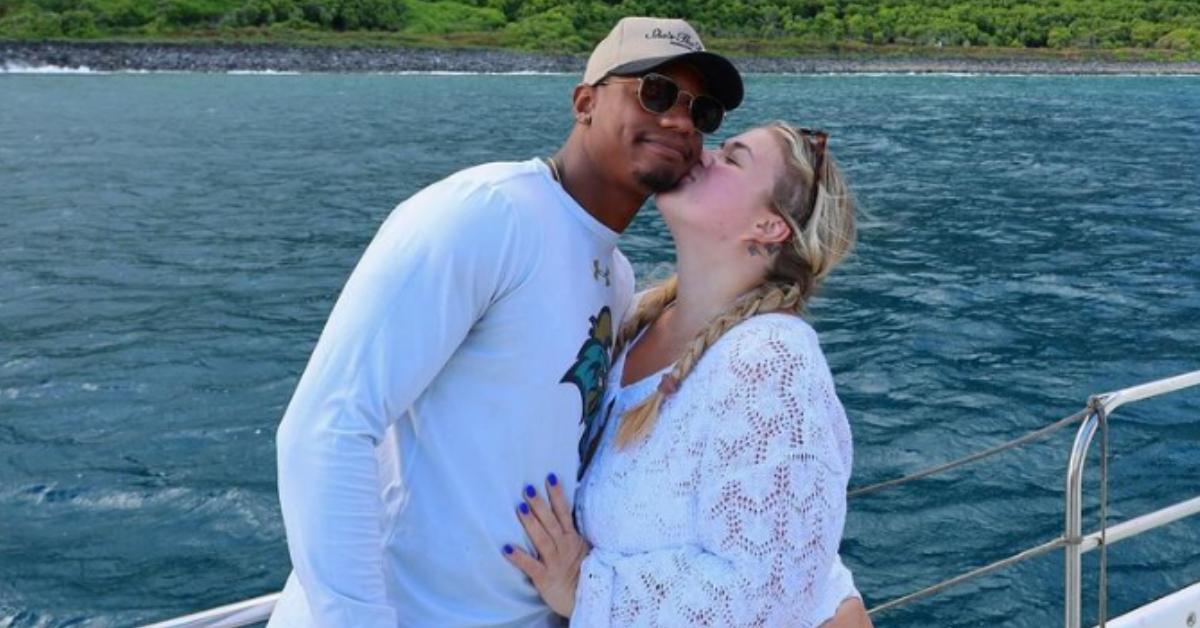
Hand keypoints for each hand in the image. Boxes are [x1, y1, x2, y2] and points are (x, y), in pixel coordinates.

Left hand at [503, 473, 589, 616]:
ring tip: (520, 508)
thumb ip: (567, 530)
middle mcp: (564, 547)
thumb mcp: (579, 548)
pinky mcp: (545, 578)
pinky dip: (519, 557)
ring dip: (531, 524)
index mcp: (571, 538)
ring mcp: (555, 562)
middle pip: (551, 522)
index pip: (564, 512)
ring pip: (543, 540)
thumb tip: (558, 508)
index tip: (549, 477)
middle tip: (527, 488)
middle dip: (540, 505)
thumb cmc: (579, 571)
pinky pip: (531, 566)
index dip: (557, 495)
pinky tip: (506, 548)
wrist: (583, 600)